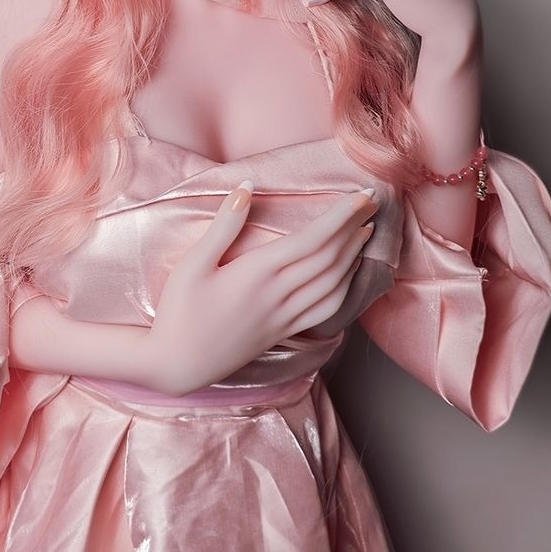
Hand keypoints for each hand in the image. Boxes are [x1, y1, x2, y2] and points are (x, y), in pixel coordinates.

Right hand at [147, 183, 376, 395]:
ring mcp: (284, 317)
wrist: (176, 364)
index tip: (361, 195)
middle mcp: (278, 296)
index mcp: (257, 274)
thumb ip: (223, 225)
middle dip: (355, 228)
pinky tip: (348, 274)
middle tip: (373, 202)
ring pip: (333, 284)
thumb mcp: (192, 264)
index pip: (312, 240)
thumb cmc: (179, 311)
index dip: (341, 216)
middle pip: (330, 258)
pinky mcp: (283, 332)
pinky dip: (345, 288)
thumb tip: (246, 187)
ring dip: (355, 256)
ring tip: (367, 231)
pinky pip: (325, 309)